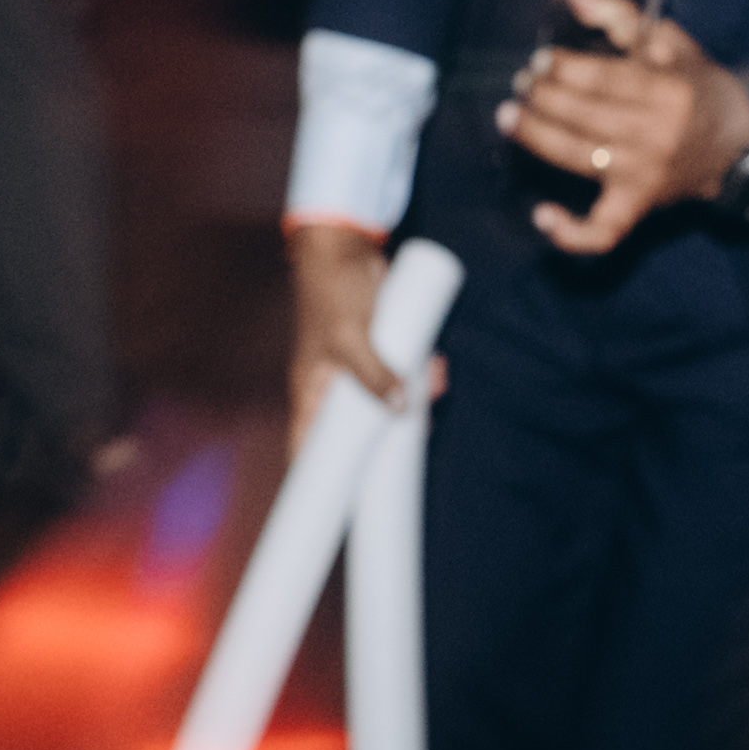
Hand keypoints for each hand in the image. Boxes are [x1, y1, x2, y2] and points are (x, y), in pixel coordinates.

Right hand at [285, 219, 435, 453]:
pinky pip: (400, 371)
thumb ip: (374, 374)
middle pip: (359, 428)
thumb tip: (402, 409)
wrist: (344, 246)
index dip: (322, 474)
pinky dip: (419, 372)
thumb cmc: (332, 291)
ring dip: (416, 396)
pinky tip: (438, 367)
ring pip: (387, 399)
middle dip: (392, 432)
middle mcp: (332, 386)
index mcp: (312, 391)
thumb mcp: (350, 337)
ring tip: (439, 382)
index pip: (309, 445)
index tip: (344, 503)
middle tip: (423, 431)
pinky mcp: (378, 349)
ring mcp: (357, 368)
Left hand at [499, 0, 748, 255]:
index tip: (540, 59)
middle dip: (544, 97)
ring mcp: (647, 176)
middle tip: (521, 82)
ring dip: (537, 137)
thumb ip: (620, 16)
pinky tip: (540, 215)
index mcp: (669, 92)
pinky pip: (603, 231)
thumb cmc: (694, 85)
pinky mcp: (639, 207)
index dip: (565, 69)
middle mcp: (658, 137)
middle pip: (585, 117)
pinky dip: (571, 233)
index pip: (604, 80)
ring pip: (579, 158)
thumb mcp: (667, 42)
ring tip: (509, 117)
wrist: (737, 141)